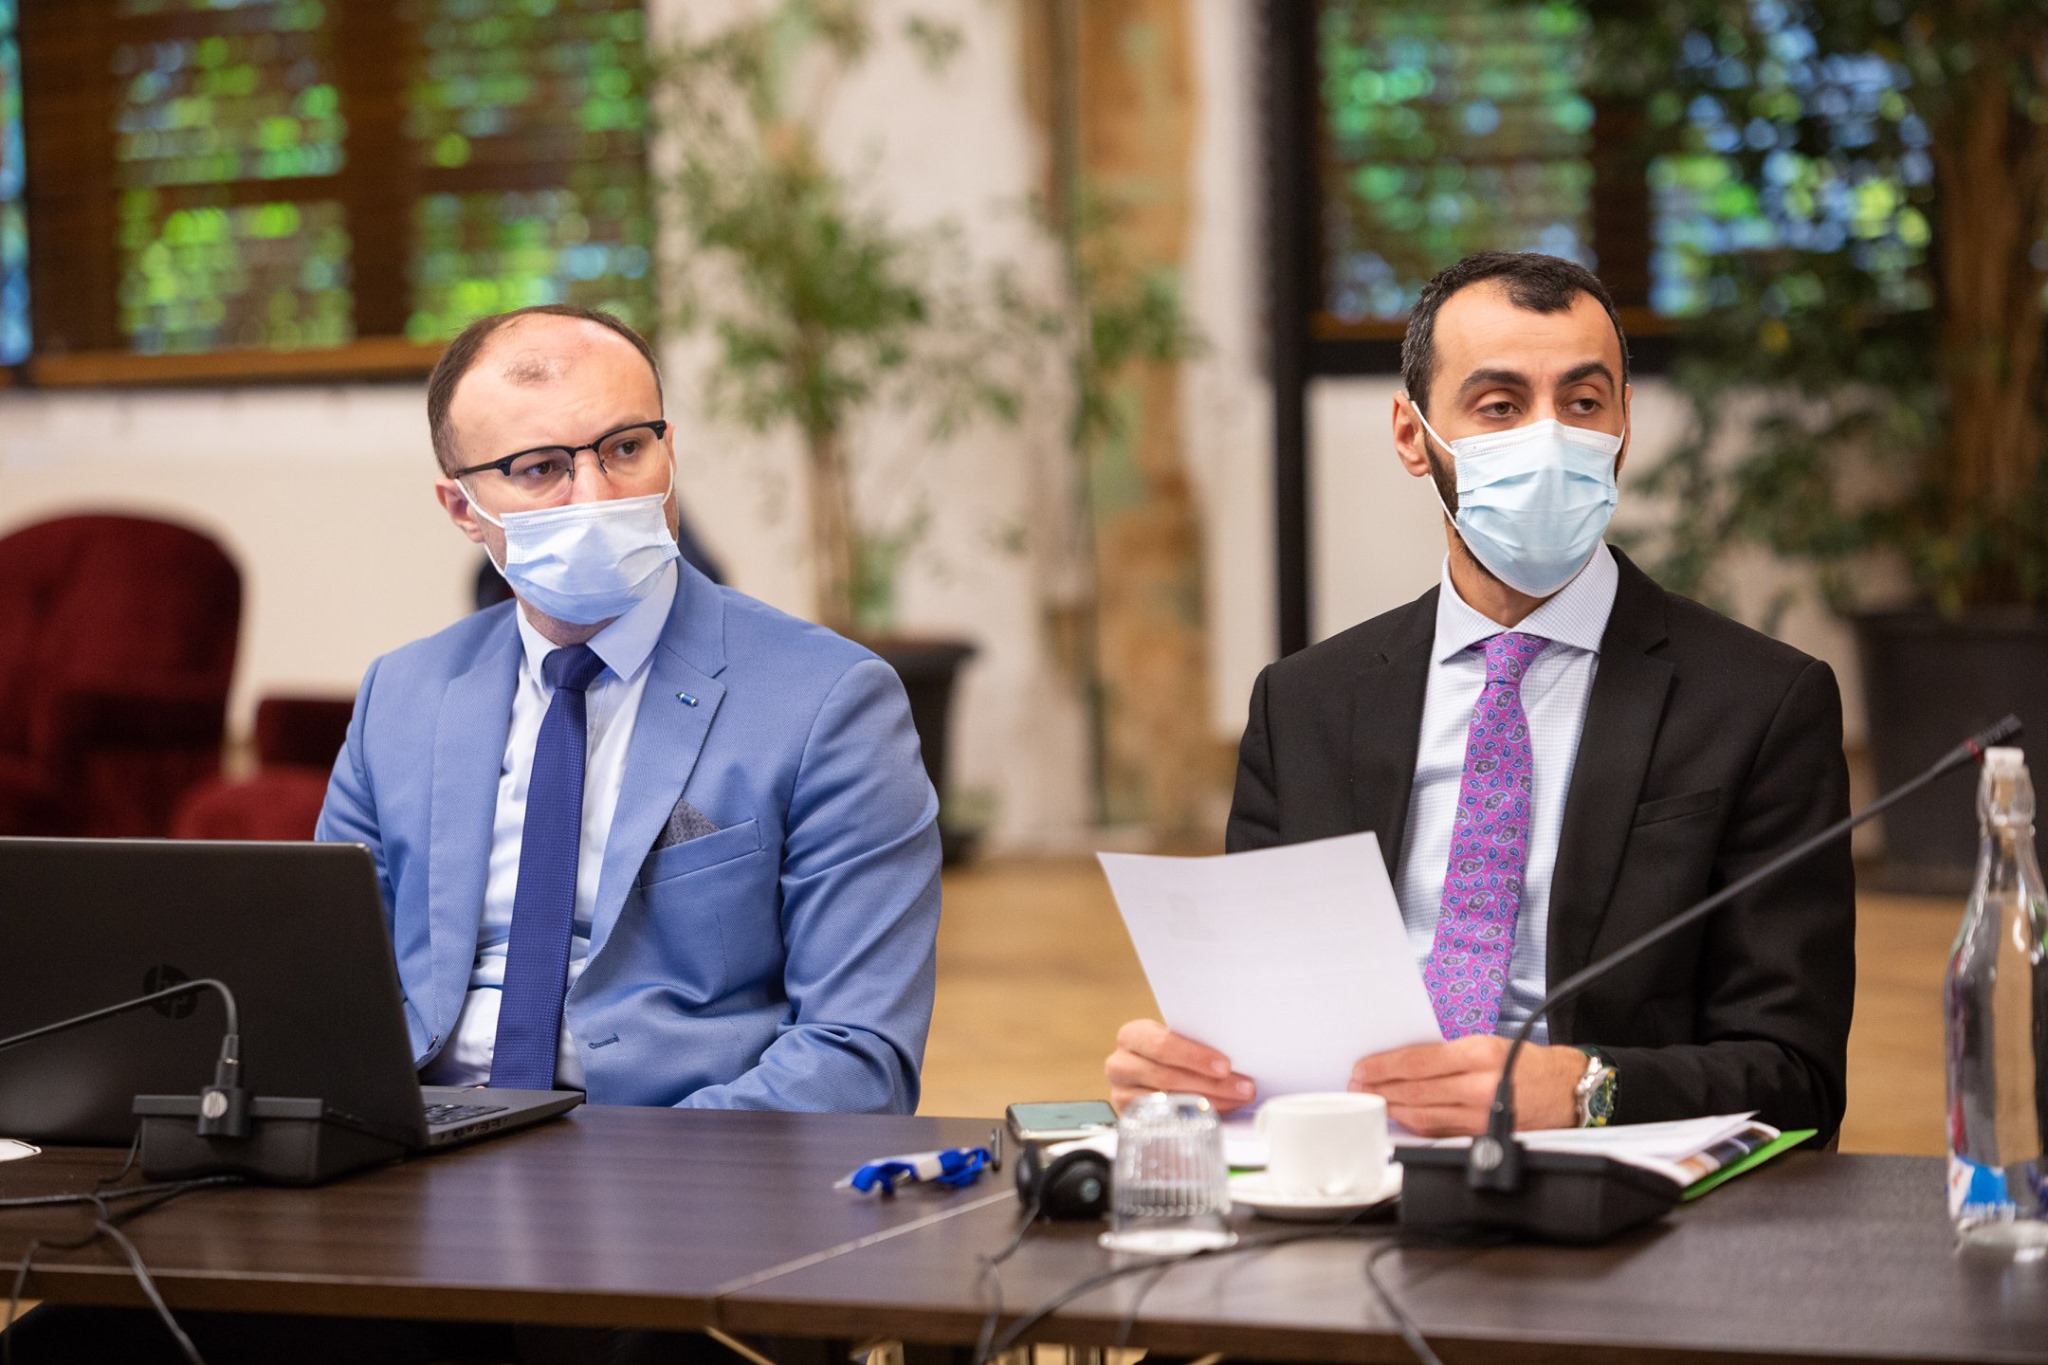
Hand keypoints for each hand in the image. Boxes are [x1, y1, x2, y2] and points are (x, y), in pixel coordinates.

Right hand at [1105, 1019, 1257, 1113]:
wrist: (1152, 1072)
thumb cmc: (1170, 1053)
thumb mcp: (1178, 1041)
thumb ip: (1196, 1044)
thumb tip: (1235, 1060)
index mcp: (1132, 1036)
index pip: (1162, 1044)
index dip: (1195, 1056)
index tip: (1225, 1066)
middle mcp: (1120, 1064)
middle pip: (1167, 1077)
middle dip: (1211, 1084)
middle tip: (1243, 1088)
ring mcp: (1121, 1094)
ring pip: (1168, 1101)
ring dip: (1209, 1102)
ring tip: (1236, 1100)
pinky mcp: (1131, 1119)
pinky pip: (1164, 1121)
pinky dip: (1193, 1118)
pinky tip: (1215, 1114)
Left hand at [1349, 1036, 1584, 1135]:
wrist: (1566, 1090)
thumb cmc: (1525, 1062)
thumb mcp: (1486, 1043)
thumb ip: (1445, 1054)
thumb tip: (1403, 1064)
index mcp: (1479, 1055)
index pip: (1418, 1062)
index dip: (1383, 1066)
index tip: (1362, 1068)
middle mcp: (1481, 1086)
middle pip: (1416, 1091)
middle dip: (1380, 1088)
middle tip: (1357, 1086)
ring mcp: (1482, 1115)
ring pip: (1423, 1115)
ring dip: (1392, 1108)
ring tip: (1371, 1100)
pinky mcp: (1483, 1135)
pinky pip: (1439, 1131)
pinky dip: (1414, 1125)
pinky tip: (1399, 1118)